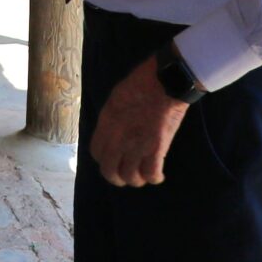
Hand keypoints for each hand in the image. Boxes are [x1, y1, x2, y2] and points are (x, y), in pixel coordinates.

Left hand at [89, 56, 189, 186]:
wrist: (164, 81)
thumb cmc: (142, 82)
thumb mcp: (115, 99)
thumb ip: (112, 119)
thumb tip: (115, 131)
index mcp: (106, 124)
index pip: (96, 153)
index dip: (104, 160)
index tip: (113, 159)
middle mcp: (117, 139)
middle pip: (109, 171)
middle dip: (116, 178)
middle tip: (126, 177)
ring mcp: (136, 145)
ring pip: (130, 177)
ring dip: (137, 180)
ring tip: (144, 176)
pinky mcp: (156, 149)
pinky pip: (151, 173)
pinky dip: (155, 178)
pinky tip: (159, 176)